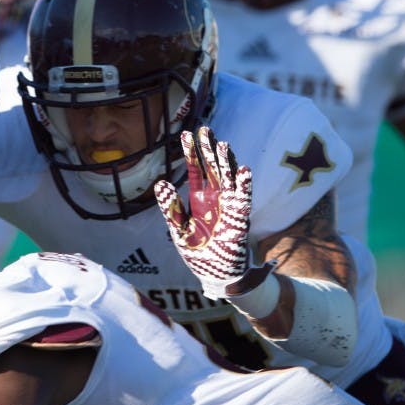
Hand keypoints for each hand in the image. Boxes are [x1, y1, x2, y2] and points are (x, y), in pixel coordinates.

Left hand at [154, 126, 270, 299]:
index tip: (187, 133)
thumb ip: (171, 208)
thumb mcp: (178, 231)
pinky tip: (242, 169)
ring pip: (229, 178)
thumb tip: (160, 183)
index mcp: (199, 199)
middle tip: (204, 129)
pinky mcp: (240, 219)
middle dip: (208, 149)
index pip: (196, 170)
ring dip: (226, 161)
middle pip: (213, 167)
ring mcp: (229, 207)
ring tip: (221, 144)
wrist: (216, 276)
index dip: (191, 152)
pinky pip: (243, 198)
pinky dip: (244, 184)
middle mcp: (215, 198)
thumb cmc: (197, 253)